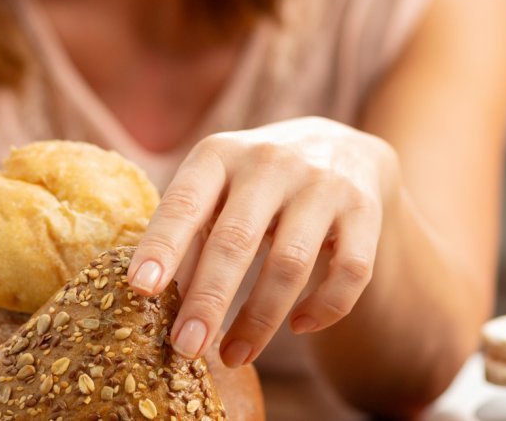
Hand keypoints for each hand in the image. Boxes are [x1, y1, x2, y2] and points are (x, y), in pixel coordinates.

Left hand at [127, 117, 398, 366]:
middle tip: (185, 349)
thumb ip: (190, 233)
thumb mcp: (218, 187)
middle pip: (237, 239)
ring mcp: (322, 185)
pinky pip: (349, 273)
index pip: (186, 201)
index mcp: (220, 155)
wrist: (345, 149)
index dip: (163, 245)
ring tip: (235, 356)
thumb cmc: (257, 183)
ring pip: (290, 264)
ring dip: (260, 320)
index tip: (141, 289)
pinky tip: (300, 327)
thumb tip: (155, 302)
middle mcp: (271, 162)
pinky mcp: (364, 211)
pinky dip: (325, 308)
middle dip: (209, 300)